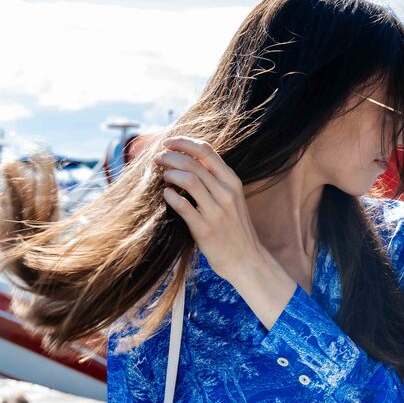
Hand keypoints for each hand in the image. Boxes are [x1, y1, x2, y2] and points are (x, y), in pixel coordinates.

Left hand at [157, 136, 263, 282]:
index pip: (206, 150)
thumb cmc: (233, 228)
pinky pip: (182, 206)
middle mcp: (226, 193)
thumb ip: (214, 180)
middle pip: (192, 162)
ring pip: (188, 180)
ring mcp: (216, 211)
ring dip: (169, 174)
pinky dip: (170, 196)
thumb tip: (187, 160)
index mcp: (232, 181)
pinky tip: (166, 195)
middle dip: (169, 156)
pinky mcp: (205, 229)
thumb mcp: (231, 198)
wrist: (246, 260)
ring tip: (162, 176)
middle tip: (157, 159)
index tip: (168, 142)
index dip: (183, 142)